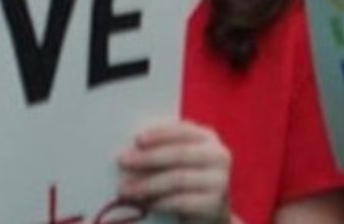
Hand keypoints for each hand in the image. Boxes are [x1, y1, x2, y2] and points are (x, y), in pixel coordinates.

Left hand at [117, 120, 231, 223]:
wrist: (209, 213)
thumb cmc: (186, 177)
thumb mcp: (178, 158)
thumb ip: (161, 147)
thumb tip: (130, 147)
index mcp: (207, 137)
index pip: (183, 130)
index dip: (159, 134)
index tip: (137, 139)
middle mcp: (218, 156)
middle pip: (179, 154)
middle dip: (148, 158)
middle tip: (123, 161)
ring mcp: (220, 181)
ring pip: (178, 179)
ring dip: (148, 184)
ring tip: (126, 189)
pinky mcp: (215, 205)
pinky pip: (182, 202)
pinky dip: (159, 202)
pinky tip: (144, 203)